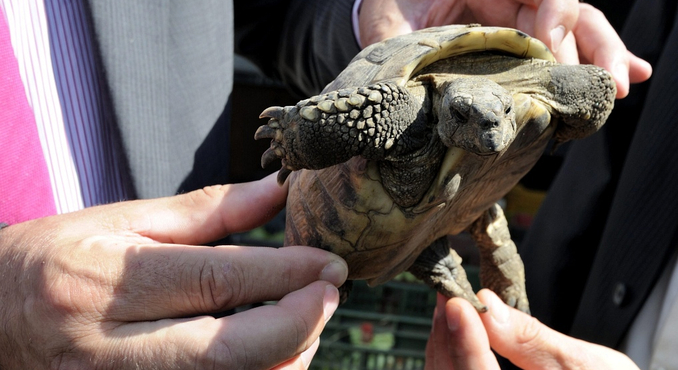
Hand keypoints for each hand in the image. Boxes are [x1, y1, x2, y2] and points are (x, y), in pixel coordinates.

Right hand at [0, 171, 347, 369]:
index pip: (215, 281)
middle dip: (297, 325)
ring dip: (286, 358)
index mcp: (104, 283)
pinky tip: (271, 352)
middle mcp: (107, 351)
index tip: (330, 263)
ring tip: (303, 319)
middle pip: (228, 353)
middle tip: (331, 293)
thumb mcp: (119, 221)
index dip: (285, 274)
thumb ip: (205, 212)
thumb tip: (277, 192)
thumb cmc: (53, 262)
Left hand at [358, 0, 651, 97]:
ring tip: (623, 87)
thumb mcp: (391, 22)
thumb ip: (403, 39)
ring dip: (603, 58)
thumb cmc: (387, 11)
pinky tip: (626, 78)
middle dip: (595, 45)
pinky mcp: (521, 41)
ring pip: (575, 30)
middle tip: (613, 83)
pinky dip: (592, 61)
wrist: (386, 16)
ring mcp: (520, 17)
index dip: (554, 19)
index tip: (550, 57)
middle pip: (569, 10)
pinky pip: (564, 47)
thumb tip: (422, 85)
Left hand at [425, 290, 639, 369]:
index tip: (457, 303)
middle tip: (450, 296)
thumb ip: (533, 340)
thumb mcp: (591, 365)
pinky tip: (457, 337)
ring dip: (446, 348)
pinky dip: (453, 361)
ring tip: (453, 310)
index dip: (465, 343)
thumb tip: (489, 306)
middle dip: (449, 339)